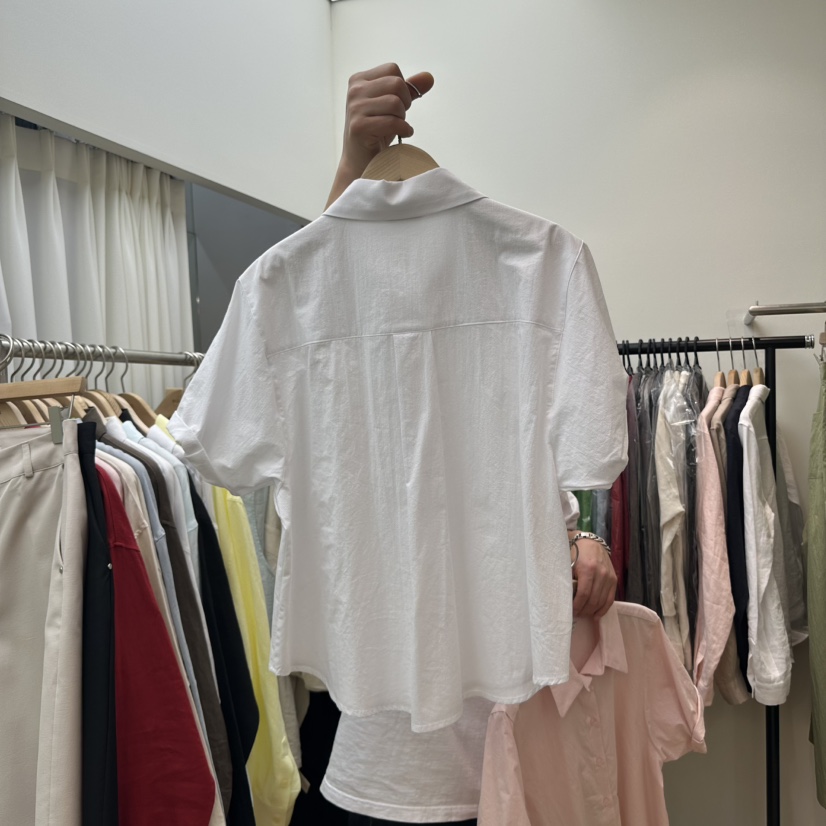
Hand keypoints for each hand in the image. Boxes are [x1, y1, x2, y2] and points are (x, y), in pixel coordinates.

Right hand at [326, 63, 434, 207]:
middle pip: (396, 83)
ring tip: (398, 127)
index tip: (398, 105)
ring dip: (403, 118)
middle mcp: (354, 91)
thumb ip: (408, 90)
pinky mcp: (359, 127)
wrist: (360, 162)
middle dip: (405, 103)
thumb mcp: (392, 107)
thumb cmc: (376, 132)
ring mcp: (355, 109)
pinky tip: (402, 135)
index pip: (392, 69)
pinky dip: (403, 129)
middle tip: (400, 118)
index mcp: (359, 80)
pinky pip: (392, 122)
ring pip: (395, 102)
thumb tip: (429, 77)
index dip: (403, 87)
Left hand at [570, 533, 616, 618]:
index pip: (583, 594)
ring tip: (583, 614)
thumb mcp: (568, 562)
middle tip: (576, 614)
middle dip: (584, 610)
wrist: (589, 542)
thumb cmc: (574, 552)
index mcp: (588, 569)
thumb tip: (563, 598)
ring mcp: (609, 577)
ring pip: (602, 601)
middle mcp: (601, 573)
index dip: (577, 606)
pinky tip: (596, 615)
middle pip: (593, 600)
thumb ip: (567, 579)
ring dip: (592, 611)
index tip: (570, 611)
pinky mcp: (614, 579)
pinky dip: (603, 609)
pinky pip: (610, 599)